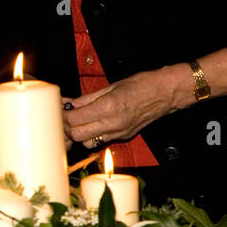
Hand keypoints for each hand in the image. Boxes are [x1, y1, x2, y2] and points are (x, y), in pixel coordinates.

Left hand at [64, 68, 181, 146]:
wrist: (166, 93)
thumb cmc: (141, 84)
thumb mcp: (111, 86)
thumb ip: (87, 98)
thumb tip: (69, 103)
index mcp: (108, 107)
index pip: (75, 120)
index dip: (63, 115)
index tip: (60, 109)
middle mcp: (113, 123)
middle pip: (77, 135)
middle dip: (67, 127)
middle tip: (66, 116)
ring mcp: (119, 132)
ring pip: (87, 142)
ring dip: (79, 134)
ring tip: (78, 121)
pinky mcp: (124, 136)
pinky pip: (101, 140)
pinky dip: (92, 135)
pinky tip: (92, 124)